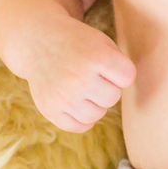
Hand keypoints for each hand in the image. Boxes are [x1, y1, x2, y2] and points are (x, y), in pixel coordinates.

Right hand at [19, 11, 135, 133]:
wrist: (39, 42)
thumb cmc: (78, 43)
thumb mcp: (102, 42)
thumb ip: (119, 65)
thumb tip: (126, 92)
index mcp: (96, 56)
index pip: (128, 77)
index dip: (121, 72)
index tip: (109, 65)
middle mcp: (79, 78)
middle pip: (113, 97)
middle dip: (108, 87)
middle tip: (95, 76)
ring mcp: (63, 96)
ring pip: (98, 114)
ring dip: (96, 103)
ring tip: (85, 88)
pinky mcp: (50, 110)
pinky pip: (80, 126)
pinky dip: (83, 118)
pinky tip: (78, 102)